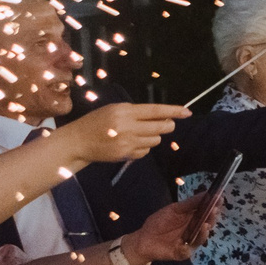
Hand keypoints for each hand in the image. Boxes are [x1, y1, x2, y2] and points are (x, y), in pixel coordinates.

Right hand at [63, 101, 187, 164]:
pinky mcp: (126, 155)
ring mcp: (128, 142)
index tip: (187, 112)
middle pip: (162, 127)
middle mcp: (128, 126)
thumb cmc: (97, 122)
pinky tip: (130, 144)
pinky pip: (146, 151)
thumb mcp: (115, 110)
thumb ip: (137, 112)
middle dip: (168, 125)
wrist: (78, 141)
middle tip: (165, 124)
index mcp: (125, 111)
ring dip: (152, 136)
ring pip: (156, 140)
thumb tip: (163, 115)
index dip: (174, 111)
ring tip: (138, 133)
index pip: (156, 110)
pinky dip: (143, 147)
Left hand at [124, 195, 215, 264]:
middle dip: (212, 217)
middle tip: (214, 210)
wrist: (144, 239)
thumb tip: (207, 193)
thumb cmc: (158, 222)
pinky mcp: (184, 252)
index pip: (207, 212)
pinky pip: (190, 249)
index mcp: (193, 218)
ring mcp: (191, 241)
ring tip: (206, 224)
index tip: (220, 198)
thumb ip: (190, 203)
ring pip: (202, 237)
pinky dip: (193, 243)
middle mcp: (195, 229)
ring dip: (205, 230)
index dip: (214, 205)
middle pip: (208, 223)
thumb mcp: (174, 209)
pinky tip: (192, 238)